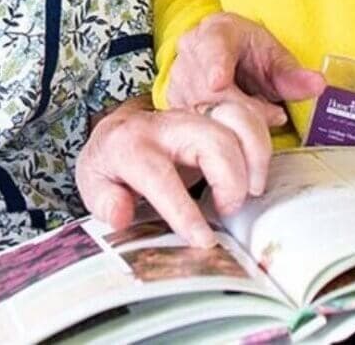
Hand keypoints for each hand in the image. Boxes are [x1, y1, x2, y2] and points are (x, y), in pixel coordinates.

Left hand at [77, 96, 273, 246]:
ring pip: (236, 119)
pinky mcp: (212, 113)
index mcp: (131, 145)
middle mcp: (165, 124)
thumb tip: (121, 214)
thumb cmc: (109, 164)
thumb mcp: (92, 184)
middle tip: (228, 210)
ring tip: (252, 189)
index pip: (160, 175)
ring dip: (254, 154)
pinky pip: (246, 114)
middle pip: (211, 139)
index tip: (203, 240)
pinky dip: (261, 139)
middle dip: (230, 179)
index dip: (183, 210)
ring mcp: (193, 113)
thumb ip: (104, 201)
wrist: (118, 129)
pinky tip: (258, 167)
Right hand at [167, 11, 323, 126]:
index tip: (218, 82)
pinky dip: (216, 129)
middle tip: (273, 114)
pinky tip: (233, 124)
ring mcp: (178, 76)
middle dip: (242, 107)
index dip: (216, 65)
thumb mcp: (277, 59)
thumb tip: (318, 84)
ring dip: (231, 120)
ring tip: (256, 113)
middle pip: (209, 88)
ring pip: (200, 108)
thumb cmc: (252, 56)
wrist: (231, 60)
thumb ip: (294, 75)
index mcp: (216, 30)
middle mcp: (190, 49)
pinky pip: (193, 123)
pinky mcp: (174, 101)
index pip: (213, 47)